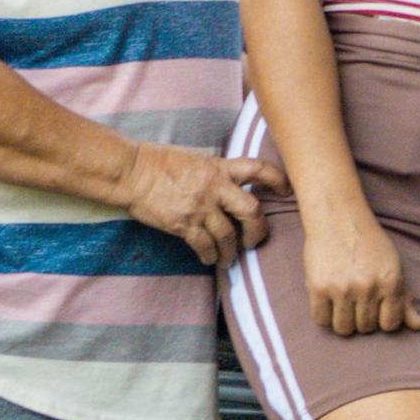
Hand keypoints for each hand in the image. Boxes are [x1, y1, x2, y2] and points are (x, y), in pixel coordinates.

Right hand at [120, 143, 279, 265]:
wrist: (132, 172)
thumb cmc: (160, 162)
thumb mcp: (197, 160)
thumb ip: (218, 172)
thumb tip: (233, 186)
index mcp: (220, 168)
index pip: (258, 169)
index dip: (277, 179)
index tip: (287, 190)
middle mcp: (215, 187)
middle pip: (251, 211)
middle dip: (258, 230)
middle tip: (255, 241)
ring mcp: (200, 207)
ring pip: (228, 235)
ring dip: (231, 251)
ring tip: (229, 258)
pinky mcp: (183, 223)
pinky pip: (204, 245)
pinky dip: (209, 256)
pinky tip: (209, 260)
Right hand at [304, 203, 412, 337]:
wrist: (338, 219)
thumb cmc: (370, 244)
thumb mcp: (393, 266)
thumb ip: (404, 299)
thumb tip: (418, 327)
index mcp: (390, 282)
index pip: (390, 324)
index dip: (383, 321)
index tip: (377, 311)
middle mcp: (367, 287)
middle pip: (366, 328)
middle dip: (363, 320)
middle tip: (358, 303)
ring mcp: (341, 288)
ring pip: (344, 329)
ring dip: (344, 321)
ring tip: (344, 305)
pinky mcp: (318, 287)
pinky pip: (321, 320)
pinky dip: (324, 316)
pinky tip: (328, 303)